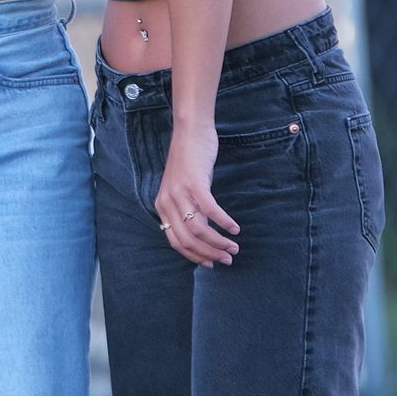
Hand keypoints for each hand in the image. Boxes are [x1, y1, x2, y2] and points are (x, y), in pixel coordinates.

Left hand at [156, 123, 239, 266]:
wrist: (190, 132)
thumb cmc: (190, 161)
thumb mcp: (184, 190)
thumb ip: (189, 210)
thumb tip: (204, 236)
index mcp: (162, 206)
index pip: (175, 242)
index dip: (194, 256)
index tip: (211, 263)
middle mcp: (167, 202)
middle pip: (187, 240)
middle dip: (209, 254)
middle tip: (228, 259)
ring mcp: (180, 193)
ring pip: (198, 230)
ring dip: (218, 243)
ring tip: (233, 248)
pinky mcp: (194, 183)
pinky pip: (210, 210)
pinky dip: (224, 223)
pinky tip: (235, 229)